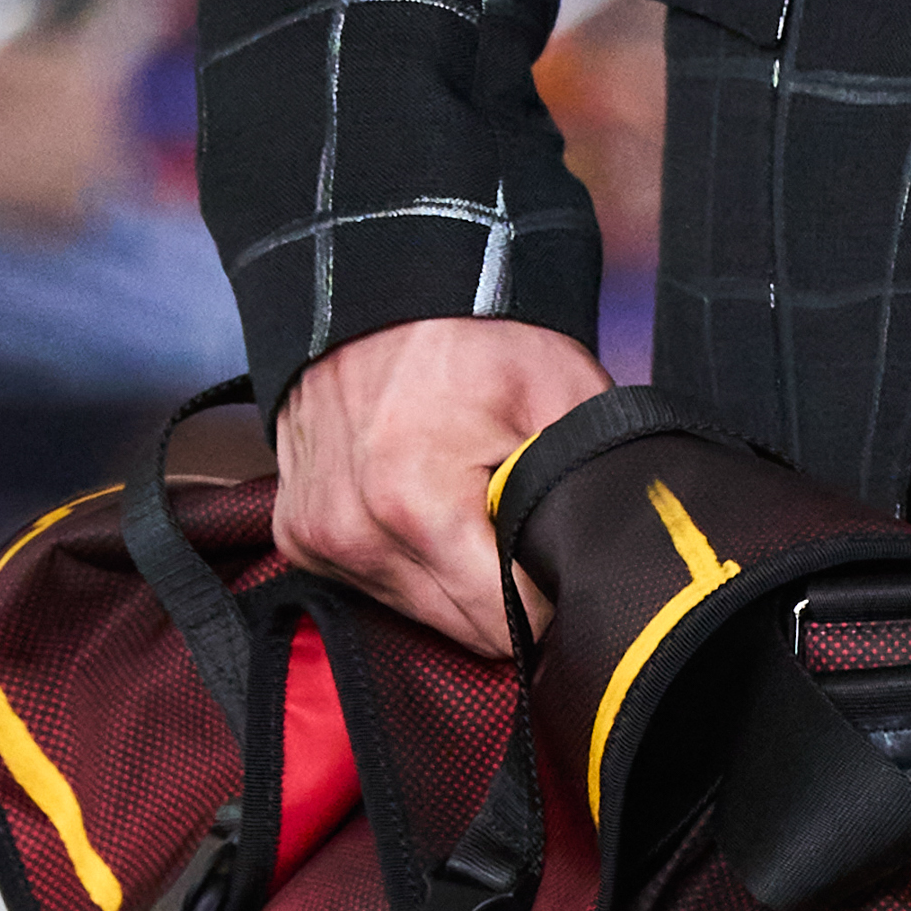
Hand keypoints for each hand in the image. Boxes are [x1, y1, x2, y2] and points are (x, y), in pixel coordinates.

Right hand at [274, 318, 611, 655]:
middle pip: (462, 628)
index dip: (545, 598)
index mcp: (416, 507)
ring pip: (419, 614)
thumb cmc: (475, 333)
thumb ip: (588, 493)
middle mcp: (354, 534)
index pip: (505, 624)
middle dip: (499, 588)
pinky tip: (416, 503)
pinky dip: (405, 559)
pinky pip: (373, 586)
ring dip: (451, 575)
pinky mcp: (299, 538)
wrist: (380, 282)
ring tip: (460, 498)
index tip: (553, 552)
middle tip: (509, 514)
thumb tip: (610, 571)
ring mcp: (318, 538)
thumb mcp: (561, 396)